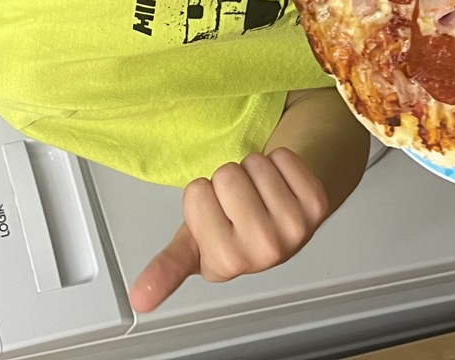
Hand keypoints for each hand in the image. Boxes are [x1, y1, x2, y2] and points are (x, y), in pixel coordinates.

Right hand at [128, 149, 327, 312]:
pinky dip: (280, 160)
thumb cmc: (237, 225)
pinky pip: (283, 157)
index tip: (214, 215)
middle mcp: (263, 252)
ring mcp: (294, 229)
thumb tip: (139, 297)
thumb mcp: (197, 243)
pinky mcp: (316, 204)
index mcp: (226, 262)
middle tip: (239, 200)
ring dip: (254, 168)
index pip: (196, 193)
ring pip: (255, 163)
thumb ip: (167, 268)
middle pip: (227, 175)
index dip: (202, 195)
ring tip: (259, 191)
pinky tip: (281, 183)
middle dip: (227, 179)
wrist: (283, 211)